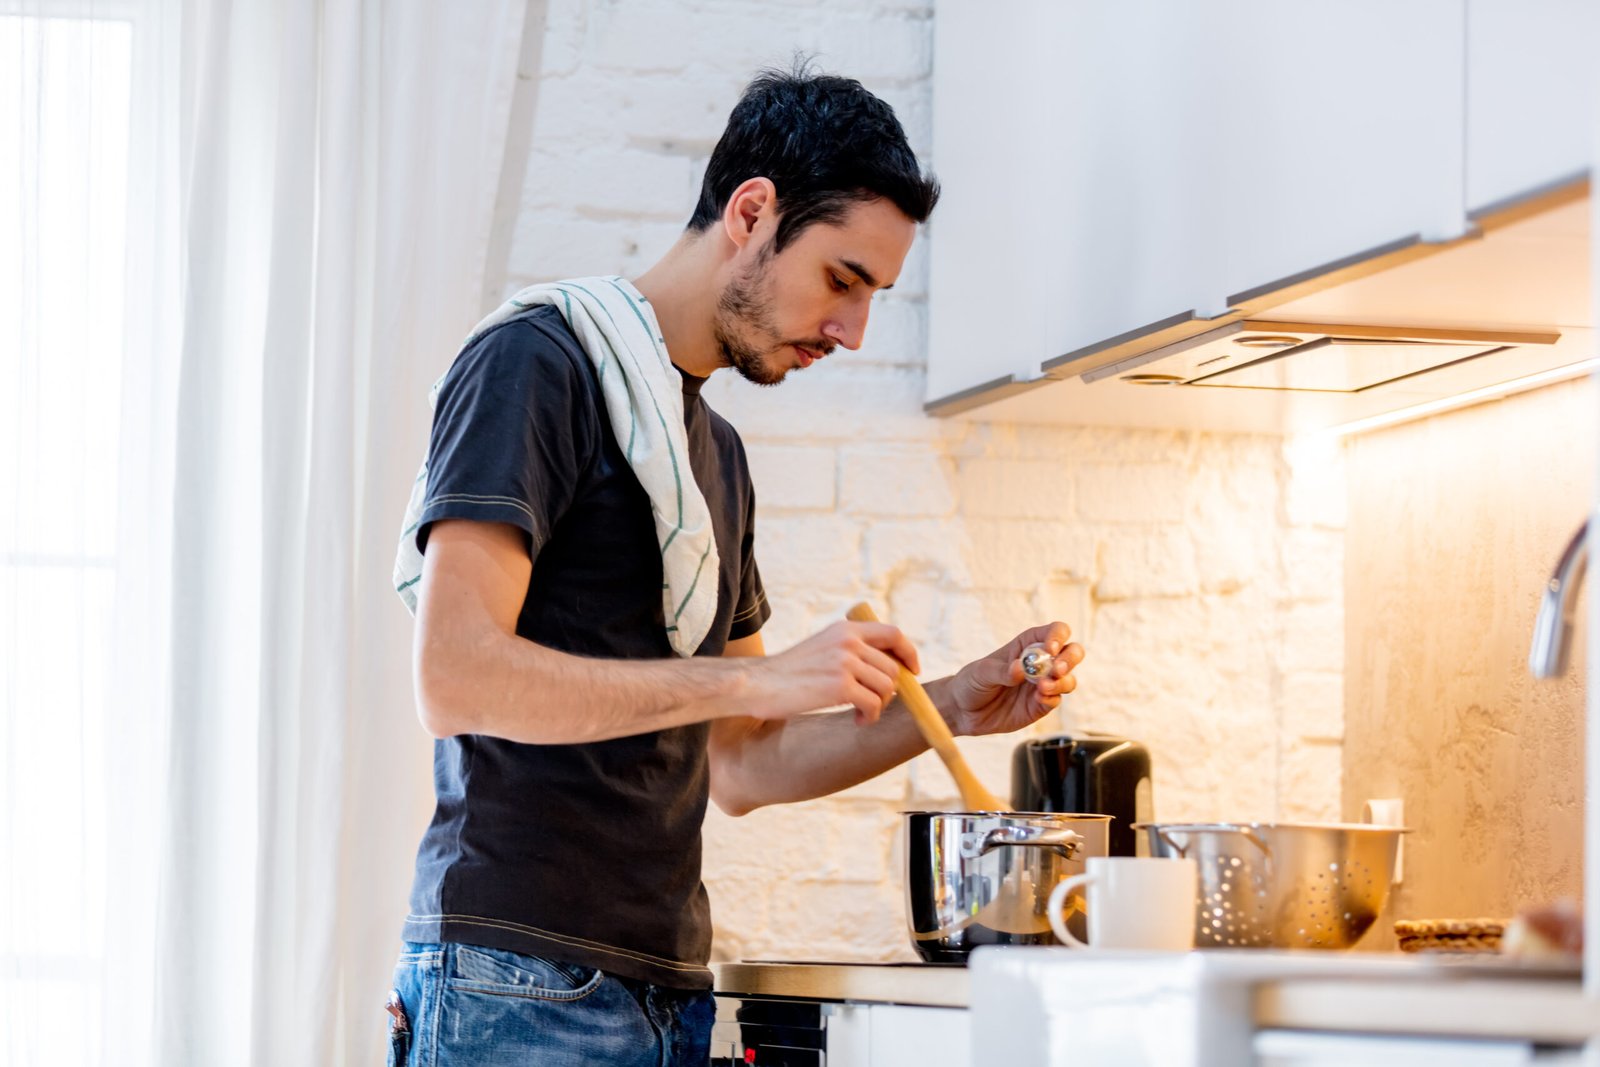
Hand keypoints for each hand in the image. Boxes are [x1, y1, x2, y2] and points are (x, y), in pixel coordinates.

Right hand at [753, 620, 920, 724]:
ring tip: (861, 713)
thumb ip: (852, 650)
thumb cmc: (789, 672)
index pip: (893, 634)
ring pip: (887, 687)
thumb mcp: (823, 647)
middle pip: (893, 668)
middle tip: (872, 705)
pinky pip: (874, 704)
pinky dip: (870, 717)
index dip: (909, 653)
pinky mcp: (840, 686)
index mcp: (845, 629)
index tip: (913, 671)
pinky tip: (857, 720)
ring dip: (879, 706)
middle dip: (889, 691)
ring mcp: (845, 662)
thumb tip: (889, 669)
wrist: (758, 683)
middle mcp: (848, 641)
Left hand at [943, 622, 1084, 736]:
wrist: (963, 711)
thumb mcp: (981, 672)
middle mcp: (1040, 663)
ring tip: (1043, 688)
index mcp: (1027, 645)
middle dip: (1070, 659)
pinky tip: (1039, 699)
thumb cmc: (972, 682)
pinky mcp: (1041, 705)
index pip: (1054, 632)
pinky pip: (1056, 700)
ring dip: (1062, 682)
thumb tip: (1021, 669)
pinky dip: (1052, 698)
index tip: (1050, 648)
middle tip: (1058, 669)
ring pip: (1068, 679)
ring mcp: (1043, 684)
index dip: (1057, 636)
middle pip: (1071, 653)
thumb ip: (1001, 671)